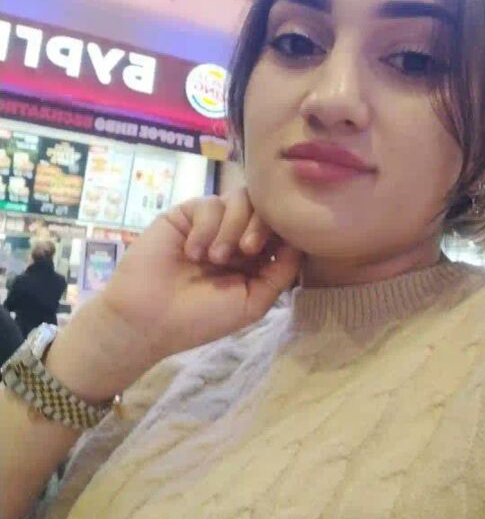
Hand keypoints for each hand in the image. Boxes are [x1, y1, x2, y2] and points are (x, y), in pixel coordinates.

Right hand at [49, 189, 300, 398]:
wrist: (148, 320)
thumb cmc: (200, 318)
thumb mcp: (253, 302)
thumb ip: (281, 273)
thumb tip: (302, 242)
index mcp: (255, 257)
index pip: (281, 228)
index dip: (284, 231)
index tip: (272, 251)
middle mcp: (235, 234)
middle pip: (265, 207)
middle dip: (262, 225)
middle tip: (247, 250)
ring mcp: (211, 223)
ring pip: (240, 198)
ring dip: (233, 226)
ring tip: (217, 258)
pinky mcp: (185, 214)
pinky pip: (210, 204)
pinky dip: (206, 228)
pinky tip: (192, 253)